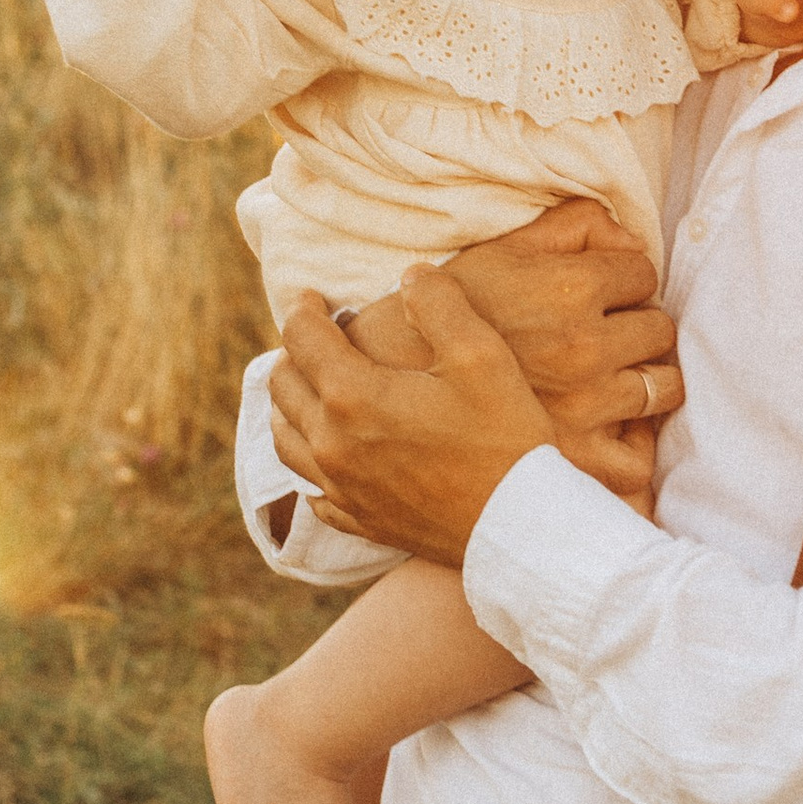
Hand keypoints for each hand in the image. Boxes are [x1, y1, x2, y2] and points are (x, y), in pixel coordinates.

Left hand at [271, 276, 557, 564]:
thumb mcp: (482, 356)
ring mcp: (341, 487)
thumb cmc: (505, 438)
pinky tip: (324, 457)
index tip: (314, 297)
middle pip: (283, 386)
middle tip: (313, 336)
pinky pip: (310, 490)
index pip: (303, 338)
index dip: (304, 309)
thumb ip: (440, 305)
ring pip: (285, 438)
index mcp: (353, 395)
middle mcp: (332, 443)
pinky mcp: (359, 520)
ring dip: (288, 404)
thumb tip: (410, 276)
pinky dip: (307, 462)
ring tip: (306, 387)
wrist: (518, 527)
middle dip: (293, 352)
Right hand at [337, 199, 681, 499]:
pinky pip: (638, 459)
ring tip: (615, 380)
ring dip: (646, 380)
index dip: (623, 279)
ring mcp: (586, 409)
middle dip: (639, 327)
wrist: (379, 394)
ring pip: (661, 389)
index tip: (604, 292)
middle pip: (659, 330)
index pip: (642, 273)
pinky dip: (633, 445)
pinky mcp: (574, 460)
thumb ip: (567, 228)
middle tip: (609, 336)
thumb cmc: (433, 318)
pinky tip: (610, 431)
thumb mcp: (494, 253)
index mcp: (568, 290)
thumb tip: (625, 237)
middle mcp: (586, 348)